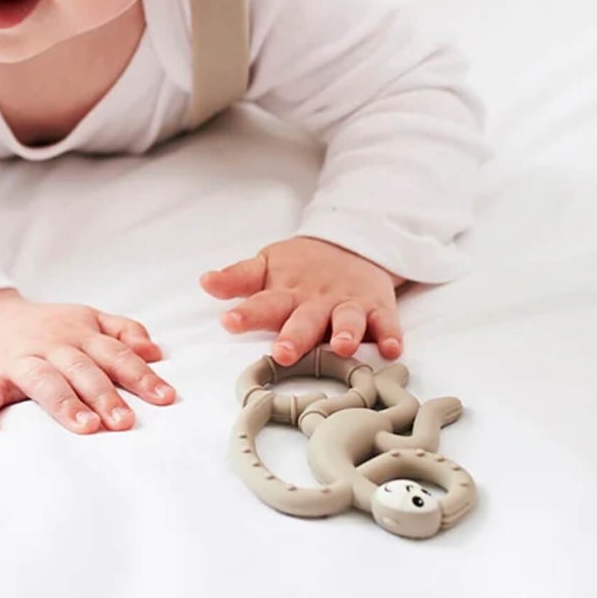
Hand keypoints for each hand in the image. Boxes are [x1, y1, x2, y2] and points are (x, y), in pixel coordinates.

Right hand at [0, 295, 176, 434]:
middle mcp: (54, 346)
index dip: (140, 375)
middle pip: (83, 370)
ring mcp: (21, 360)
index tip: (164, 398)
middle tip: (125, 422)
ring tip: (84, 427)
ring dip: (64, 403)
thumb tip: (154, 351)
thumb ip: (123, 331)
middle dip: (105, 395)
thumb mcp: (89, 319)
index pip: (116, 355)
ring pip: (44, 380)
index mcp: (81, 335)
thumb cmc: (50, 327)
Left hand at [200, 236, 404, 366]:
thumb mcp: (268, 267)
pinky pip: (387, 323)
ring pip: (348, 319)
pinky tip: (391, 349)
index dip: (248, 313)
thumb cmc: (301, 268)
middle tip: (284, 352)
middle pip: (306, 319)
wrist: (352, 246)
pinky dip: (390, 335)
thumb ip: (238, 279)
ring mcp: (349, 304)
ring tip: (343, 347)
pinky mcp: (378, 307)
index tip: (229, 321)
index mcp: (287, 293)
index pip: (264, 303)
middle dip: (296, 335)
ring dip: (346, 332)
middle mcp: (317, 301)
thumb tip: (205, 282)